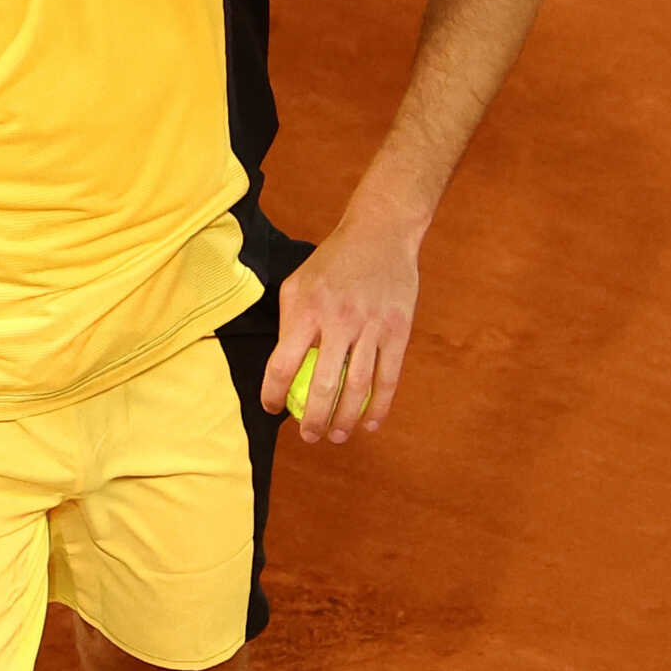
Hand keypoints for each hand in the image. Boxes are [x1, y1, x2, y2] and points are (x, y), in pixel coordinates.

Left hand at [258, 213, 420, 442]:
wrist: (380, 234)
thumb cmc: (332, 262)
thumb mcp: (297, 283)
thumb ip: (289, 323)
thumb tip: (281, 367)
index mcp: (307, 310)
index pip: (283, 364)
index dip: (274, 393)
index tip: (272, 408)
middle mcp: (339, 321)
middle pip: (323, 385)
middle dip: (313, 419)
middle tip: (308, 436)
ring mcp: (372, 327)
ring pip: (358, 388)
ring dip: (345, 420)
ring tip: (336, 436)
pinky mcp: (398, 331)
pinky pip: (389, 377)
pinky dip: (380, 406)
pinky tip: (370, 423)